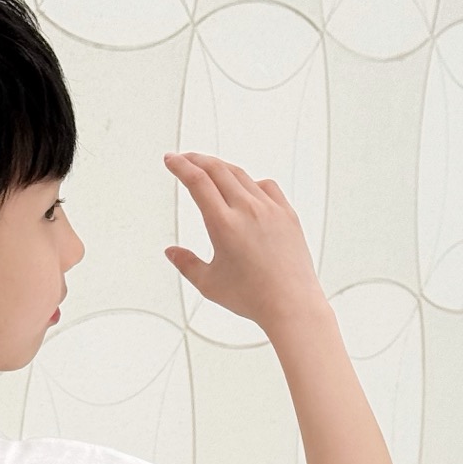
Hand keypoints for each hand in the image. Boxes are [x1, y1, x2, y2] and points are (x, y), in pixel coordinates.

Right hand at [164, 152, 325, 330]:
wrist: (292, 304)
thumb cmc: (252, 297)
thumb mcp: (209, 284)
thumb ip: (186, 264)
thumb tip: (170, 252)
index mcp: (223, 224)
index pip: (197, 181)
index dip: (180, 166)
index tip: (171, 159)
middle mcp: (247, 209)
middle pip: (217, 170)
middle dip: (197, 160)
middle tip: (185, 159)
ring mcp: (270, 209)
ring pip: (241, 175)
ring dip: (221, 168)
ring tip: (211, 170)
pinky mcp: (287, 214)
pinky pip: (267, 186)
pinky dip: (251, 182)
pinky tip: (246, 189)